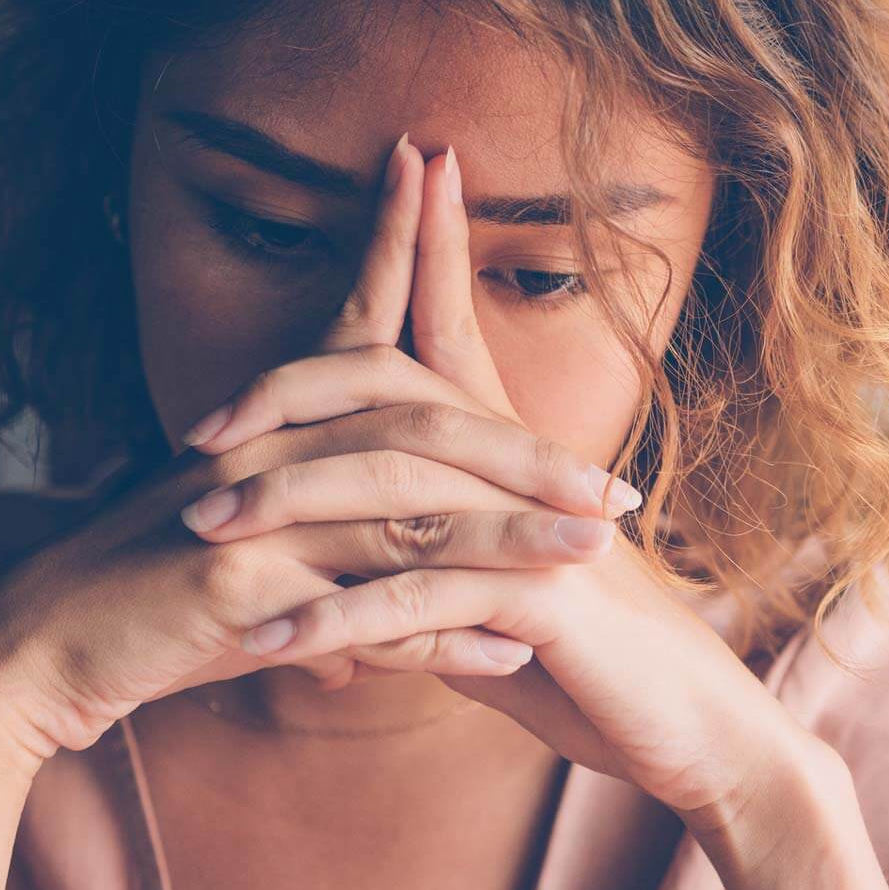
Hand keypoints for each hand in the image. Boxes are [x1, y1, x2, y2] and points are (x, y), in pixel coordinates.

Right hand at [0, 134, 639, 759]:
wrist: (37, 653)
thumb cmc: (154, 599)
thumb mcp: (260, 546)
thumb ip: (348, 540)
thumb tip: (442, 559)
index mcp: (273, 426)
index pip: (353, 321)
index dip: (398, 242)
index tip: (441, 166)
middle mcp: (268, 454)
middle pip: (418, 427)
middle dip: (526, 453)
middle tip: (620, 486)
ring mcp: (252, 517)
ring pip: (407, 515)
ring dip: (512, 537)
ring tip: (597, 550)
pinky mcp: (236, 589)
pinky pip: (361, 610)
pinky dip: (441, 638)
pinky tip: (509, 651)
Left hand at [187, 142, 833, 826]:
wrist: (690, 727)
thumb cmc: (592, 662)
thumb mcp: (496, 599)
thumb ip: (432, 563)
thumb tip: (358, 563)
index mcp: (515, 456)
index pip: (456, 328)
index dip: (430, 243)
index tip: (404, 162)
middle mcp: (525, 473)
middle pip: (400, 391)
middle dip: (294, 393)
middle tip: (198, 432)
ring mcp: (537, 529)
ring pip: (394, 489)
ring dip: (285, 510)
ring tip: (198, 533)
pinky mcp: (544, 599)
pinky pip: (417, 599)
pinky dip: (333, 622)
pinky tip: (267, 644)